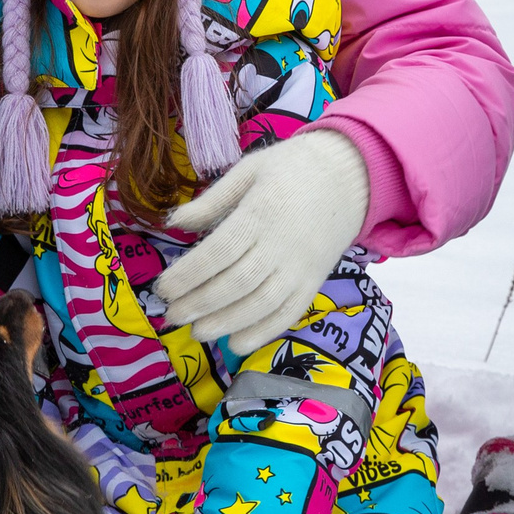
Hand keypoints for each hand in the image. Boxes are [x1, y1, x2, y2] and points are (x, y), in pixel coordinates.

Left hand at [154, 129, 368, 354]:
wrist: (350, 176)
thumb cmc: (292, 169)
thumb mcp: (249, 170)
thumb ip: (212, 200)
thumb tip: (173, 222)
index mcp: (261, 212)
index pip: (219, 251)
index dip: (188, 274)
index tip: (162, 288)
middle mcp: (281, 245)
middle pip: (237, 282)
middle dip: (200, 303)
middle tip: (171, 315)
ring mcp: (301, 268)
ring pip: (261, 304)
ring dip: (226, 323)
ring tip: (196, 332)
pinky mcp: (315, 282)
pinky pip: (290, 313)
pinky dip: (264, 332)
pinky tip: (237, 344)